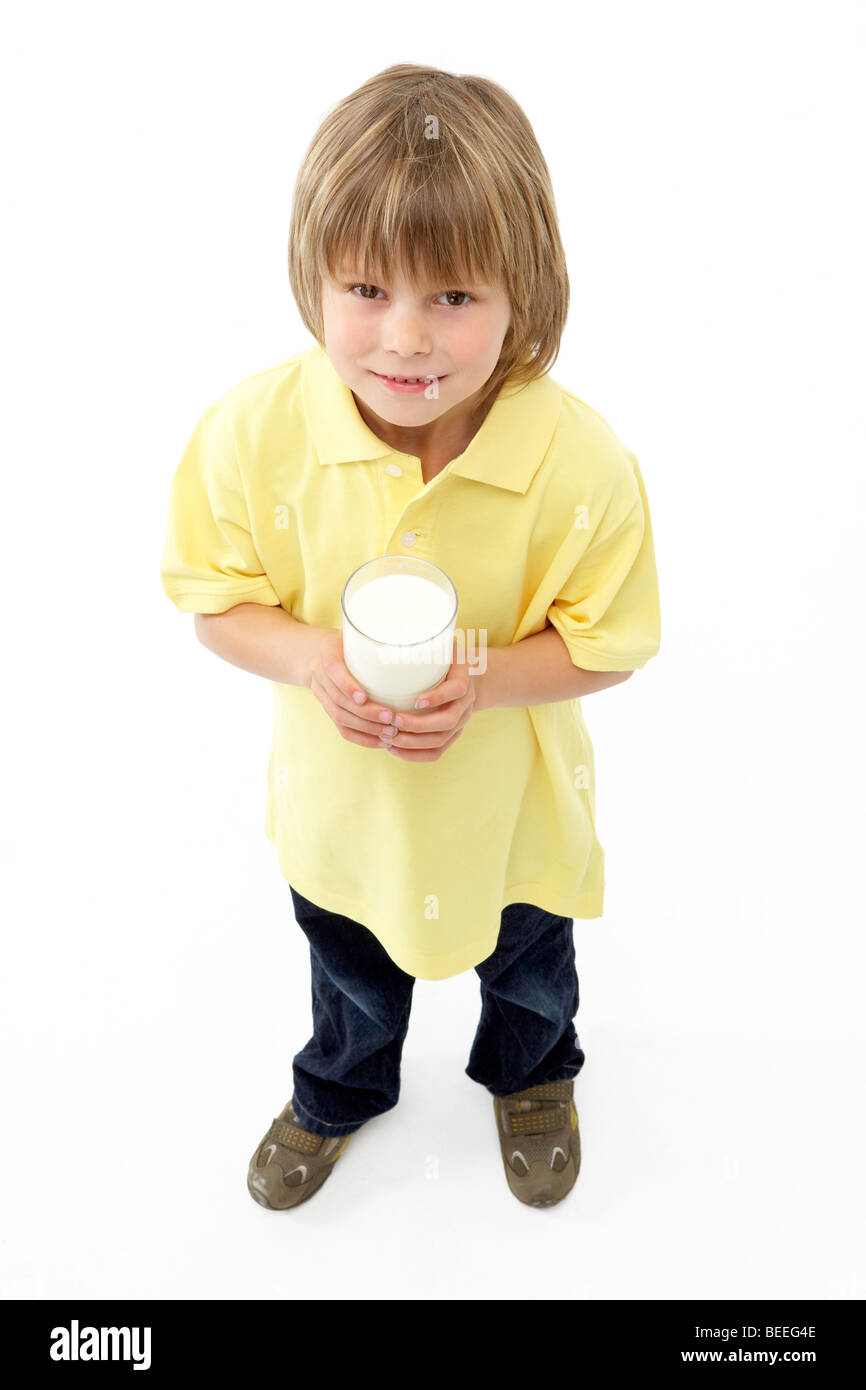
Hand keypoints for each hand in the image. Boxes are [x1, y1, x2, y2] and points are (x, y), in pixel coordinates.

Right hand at [306, 629, 406, 749]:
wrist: (315, 653)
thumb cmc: (347, 641)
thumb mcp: (355, 632)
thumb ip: (376, 637)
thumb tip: (415, 640)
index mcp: (327, 652)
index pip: (332, 669)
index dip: (347, 685)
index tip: (364, 696)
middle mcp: (320, 675)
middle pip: (339, 700)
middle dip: (366, 713)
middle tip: (391, 717)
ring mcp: (321, 694)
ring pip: (340, 718)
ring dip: (367, 728)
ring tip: (391, 732)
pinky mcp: (328, 710)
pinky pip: (342, 729)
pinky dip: (363, 738)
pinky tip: (382, 741)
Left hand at [379, 638, 483, 762]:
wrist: (470, 675)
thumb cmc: (445, 657)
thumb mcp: (440, 644)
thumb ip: (421, 643)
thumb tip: (382, 637)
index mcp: (464, 678)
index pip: (457, 690)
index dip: (437, 697)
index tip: (416, 699)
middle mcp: (466, 703)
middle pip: (448, 721)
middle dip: (417, 724)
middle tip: (391, 720)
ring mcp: (460, 721)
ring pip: (440, 740)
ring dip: (412, 742)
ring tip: (388, 737)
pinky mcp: (451, 735)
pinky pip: (436, 752)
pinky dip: (414, 755)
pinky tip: (393, 750)